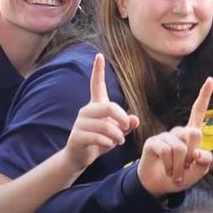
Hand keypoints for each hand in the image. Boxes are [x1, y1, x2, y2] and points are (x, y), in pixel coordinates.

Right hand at [68, 54, 139, 171]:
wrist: (80, 157)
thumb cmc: (100, 141)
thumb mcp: (117, 133)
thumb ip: (127, 125)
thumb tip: (135, 119)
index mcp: (96, 106)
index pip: (96, 84)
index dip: (98, 71)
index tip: (99, 55)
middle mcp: (86, 110)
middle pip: (109, 106)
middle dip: (122, 118)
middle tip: (127, 128)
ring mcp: (80, 123)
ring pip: (105, 125)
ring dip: (117, 135)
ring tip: (119, 141)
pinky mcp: (77, 136)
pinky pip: (98, 137)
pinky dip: (108, 143)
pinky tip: (109, 145)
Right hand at [137, 77, 212, 195]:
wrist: (160, 187)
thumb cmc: (181, 177)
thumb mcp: (199, 171)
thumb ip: (205, 161)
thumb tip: (198, 153)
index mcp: (191, 134)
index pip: (198, 112)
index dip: (204, 96)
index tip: (210, 80)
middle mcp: (178, 132)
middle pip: (194, 134)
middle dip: (192, 155)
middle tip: (186, 167)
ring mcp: (165, 136)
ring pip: (180, 148)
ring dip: (180, 166)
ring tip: (176, 173)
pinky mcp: (153, 142)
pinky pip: (166, 152)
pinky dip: (170, 166)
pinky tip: (167, 170)